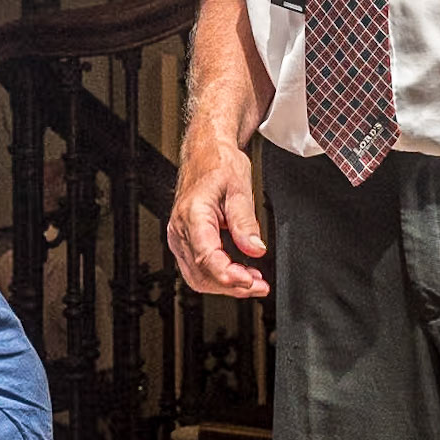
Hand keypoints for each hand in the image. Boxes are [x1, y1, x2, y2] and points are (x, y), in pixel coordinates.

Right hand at [168, 131, 269, 298]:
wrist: (205, 152)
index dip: (229, 276)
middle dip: (231, 286)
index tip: (251, 282)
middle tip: (260, 285)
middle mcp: (180, 229)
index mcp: (192, 214)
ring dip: (225, 284)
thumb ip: (245, 222)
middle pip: (201, 273)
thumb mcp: (240, 188)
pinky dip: (218, 276)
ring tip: (253, 281)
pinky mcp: (184, 240)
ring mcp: (179, 237)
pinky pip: (198, 267)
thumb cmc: (218, 164)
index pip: (207, 258)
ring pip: (198, 276)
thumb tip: (255, 250)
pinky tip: (239, 274)